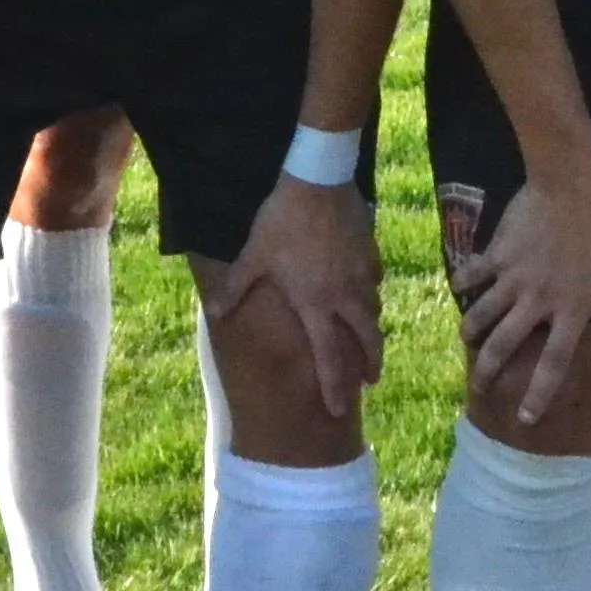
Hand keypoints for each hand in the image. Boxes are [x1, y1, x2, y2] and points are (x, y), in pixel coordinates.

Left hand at [212, 172, 386, 421]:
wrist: (318, 181)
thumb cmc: (282, 222)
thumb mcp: (254, 256)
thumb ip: (236, 287)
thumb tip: (215, 312)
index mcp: (316, 304)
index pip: (330, 356)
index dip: (334, 386)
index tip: (338, 409)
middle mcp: (345, 296)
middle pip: (367, 340)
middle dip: (371, 364)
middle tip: (370, 381)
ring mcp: (361, 274)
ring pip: (374, 310)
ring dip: (372, 330)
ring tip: (369, 339)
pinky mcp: (370, 251)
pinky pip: (375, 279)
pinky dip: (371, 291)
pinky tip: (367, 288)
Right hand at [454, 173, 590, 430]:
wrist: (573, 184)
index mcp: (573, 310)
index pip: (554, 363)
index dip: (538, 394)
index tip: (525, 418)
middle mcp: (539, 301)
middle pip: (504, 347)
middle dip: (486, 372)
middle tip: (478, 388)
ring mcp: (514, 278)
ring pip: (481, 316)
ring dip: (469, 333)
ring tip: (466, 341)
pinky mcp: (497, 254)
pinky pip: (472, 275)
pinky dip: (462, 284)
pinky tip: (459, 288)